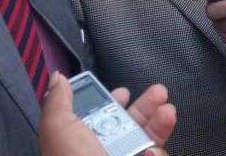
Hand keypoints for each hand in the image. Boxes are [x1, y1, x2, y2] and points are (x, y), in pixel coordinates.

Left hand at [39, 72, 174, 155]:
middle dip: (146, 105)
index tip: (125, 91)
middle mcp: (102, 153)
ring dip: (160, 122)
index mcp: (80, 142)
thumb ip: (58, 100)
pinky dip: (157, 154)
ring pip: (148, 140)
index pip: (99, 118)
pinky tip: (153, 153)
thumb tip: (58, 77)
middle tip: (159, 92)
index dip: (112, 102)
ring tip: (168, 112)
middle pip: (129, 125)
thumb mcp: (57, 128)